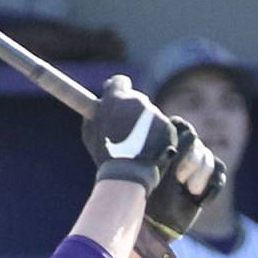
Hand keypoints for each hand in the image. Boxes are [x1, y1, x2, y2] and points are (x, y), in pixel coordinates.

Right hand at [82, 75, 176, 193]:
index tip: (119, 96)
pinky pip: (162, 127)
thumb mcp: (90, 133)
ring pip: (150, 114)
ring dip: (145, 125)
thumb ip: (93, 114)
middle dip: (132, 110)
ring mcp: (154, 113)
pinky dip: (157, 136)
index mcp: (114, 100)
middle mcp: (136, 102)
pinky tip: (149, 150)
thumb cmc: (105, 156)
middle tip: (127, 128)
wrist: (128, 175)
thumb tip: (97, 104)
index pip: (119, 82)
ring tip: (136, 145)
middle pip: (136, 99)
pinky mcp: (167, 126)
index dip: (119, 89)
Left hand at [133, 117, 226, 257]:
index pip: (179, 126)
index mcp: (163, 144)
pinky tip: (201, 200)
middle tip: (180, 178)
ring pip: (208, 159)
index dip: (180, 133)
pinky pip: (220, 173)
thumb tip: (169, 146)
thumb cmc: (143, 198)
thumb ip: (158, 157)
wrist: (153, 224)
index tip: (172, 151)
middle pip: (196, 141)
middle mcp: (181, 152)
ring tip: (188, 190)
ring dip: (200, 176)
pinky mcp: (207, 180)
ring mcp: (195, 165)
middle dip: (190, 159)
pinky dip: (213, 186)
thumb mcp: (149, 176)